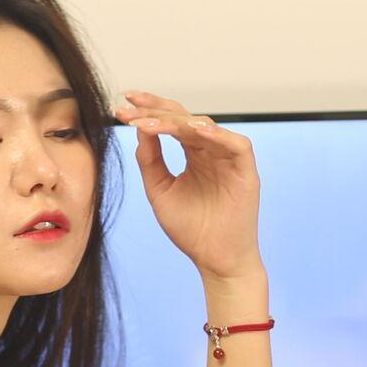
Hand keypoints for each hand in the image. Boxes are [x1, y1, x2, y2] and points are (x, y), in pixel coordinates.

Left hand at [110, 89, 260, 280]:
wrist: (214, 260)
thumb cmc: (190, 229)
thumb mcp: (160, 190)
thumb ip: (150, 160)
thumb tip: (139, 127)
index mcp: (193, 154)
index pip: (171, 123)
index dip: (148, 112)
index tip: (120, 108)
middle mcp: (211, 151)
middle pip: (185, 118)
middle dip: (157, 110)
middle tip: (131, 106)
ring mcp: (229, 159)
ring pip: (206, 127)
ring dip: (178, 123)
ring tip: (150, 123)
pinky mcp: (246, 171)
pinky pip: (237, 145)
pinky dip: (219, 136)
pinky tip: (195, 132)